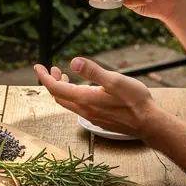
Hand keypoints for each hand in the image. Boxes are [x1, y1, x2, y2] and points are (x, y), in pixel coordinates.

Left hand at [33, 58, 154, 136]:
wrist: (148, 123)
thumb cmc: (134, 101)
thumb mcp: (114, 80)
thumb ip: (93, 71)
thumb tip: (73, 62)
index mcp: (85, 99)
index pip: (55, 88)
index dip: (44, 77)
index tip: (37, 66)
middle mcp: (84, 110)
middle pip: (58, 96)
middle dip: (52, 82)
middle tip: (53, 69)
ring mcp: (91, 116)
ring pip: (68, 102)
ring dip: (62, 89)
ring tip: (65, 76)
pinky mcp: (98, 119)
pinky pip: (77, 107)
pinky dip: (73, 95)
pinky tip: (83, 88)